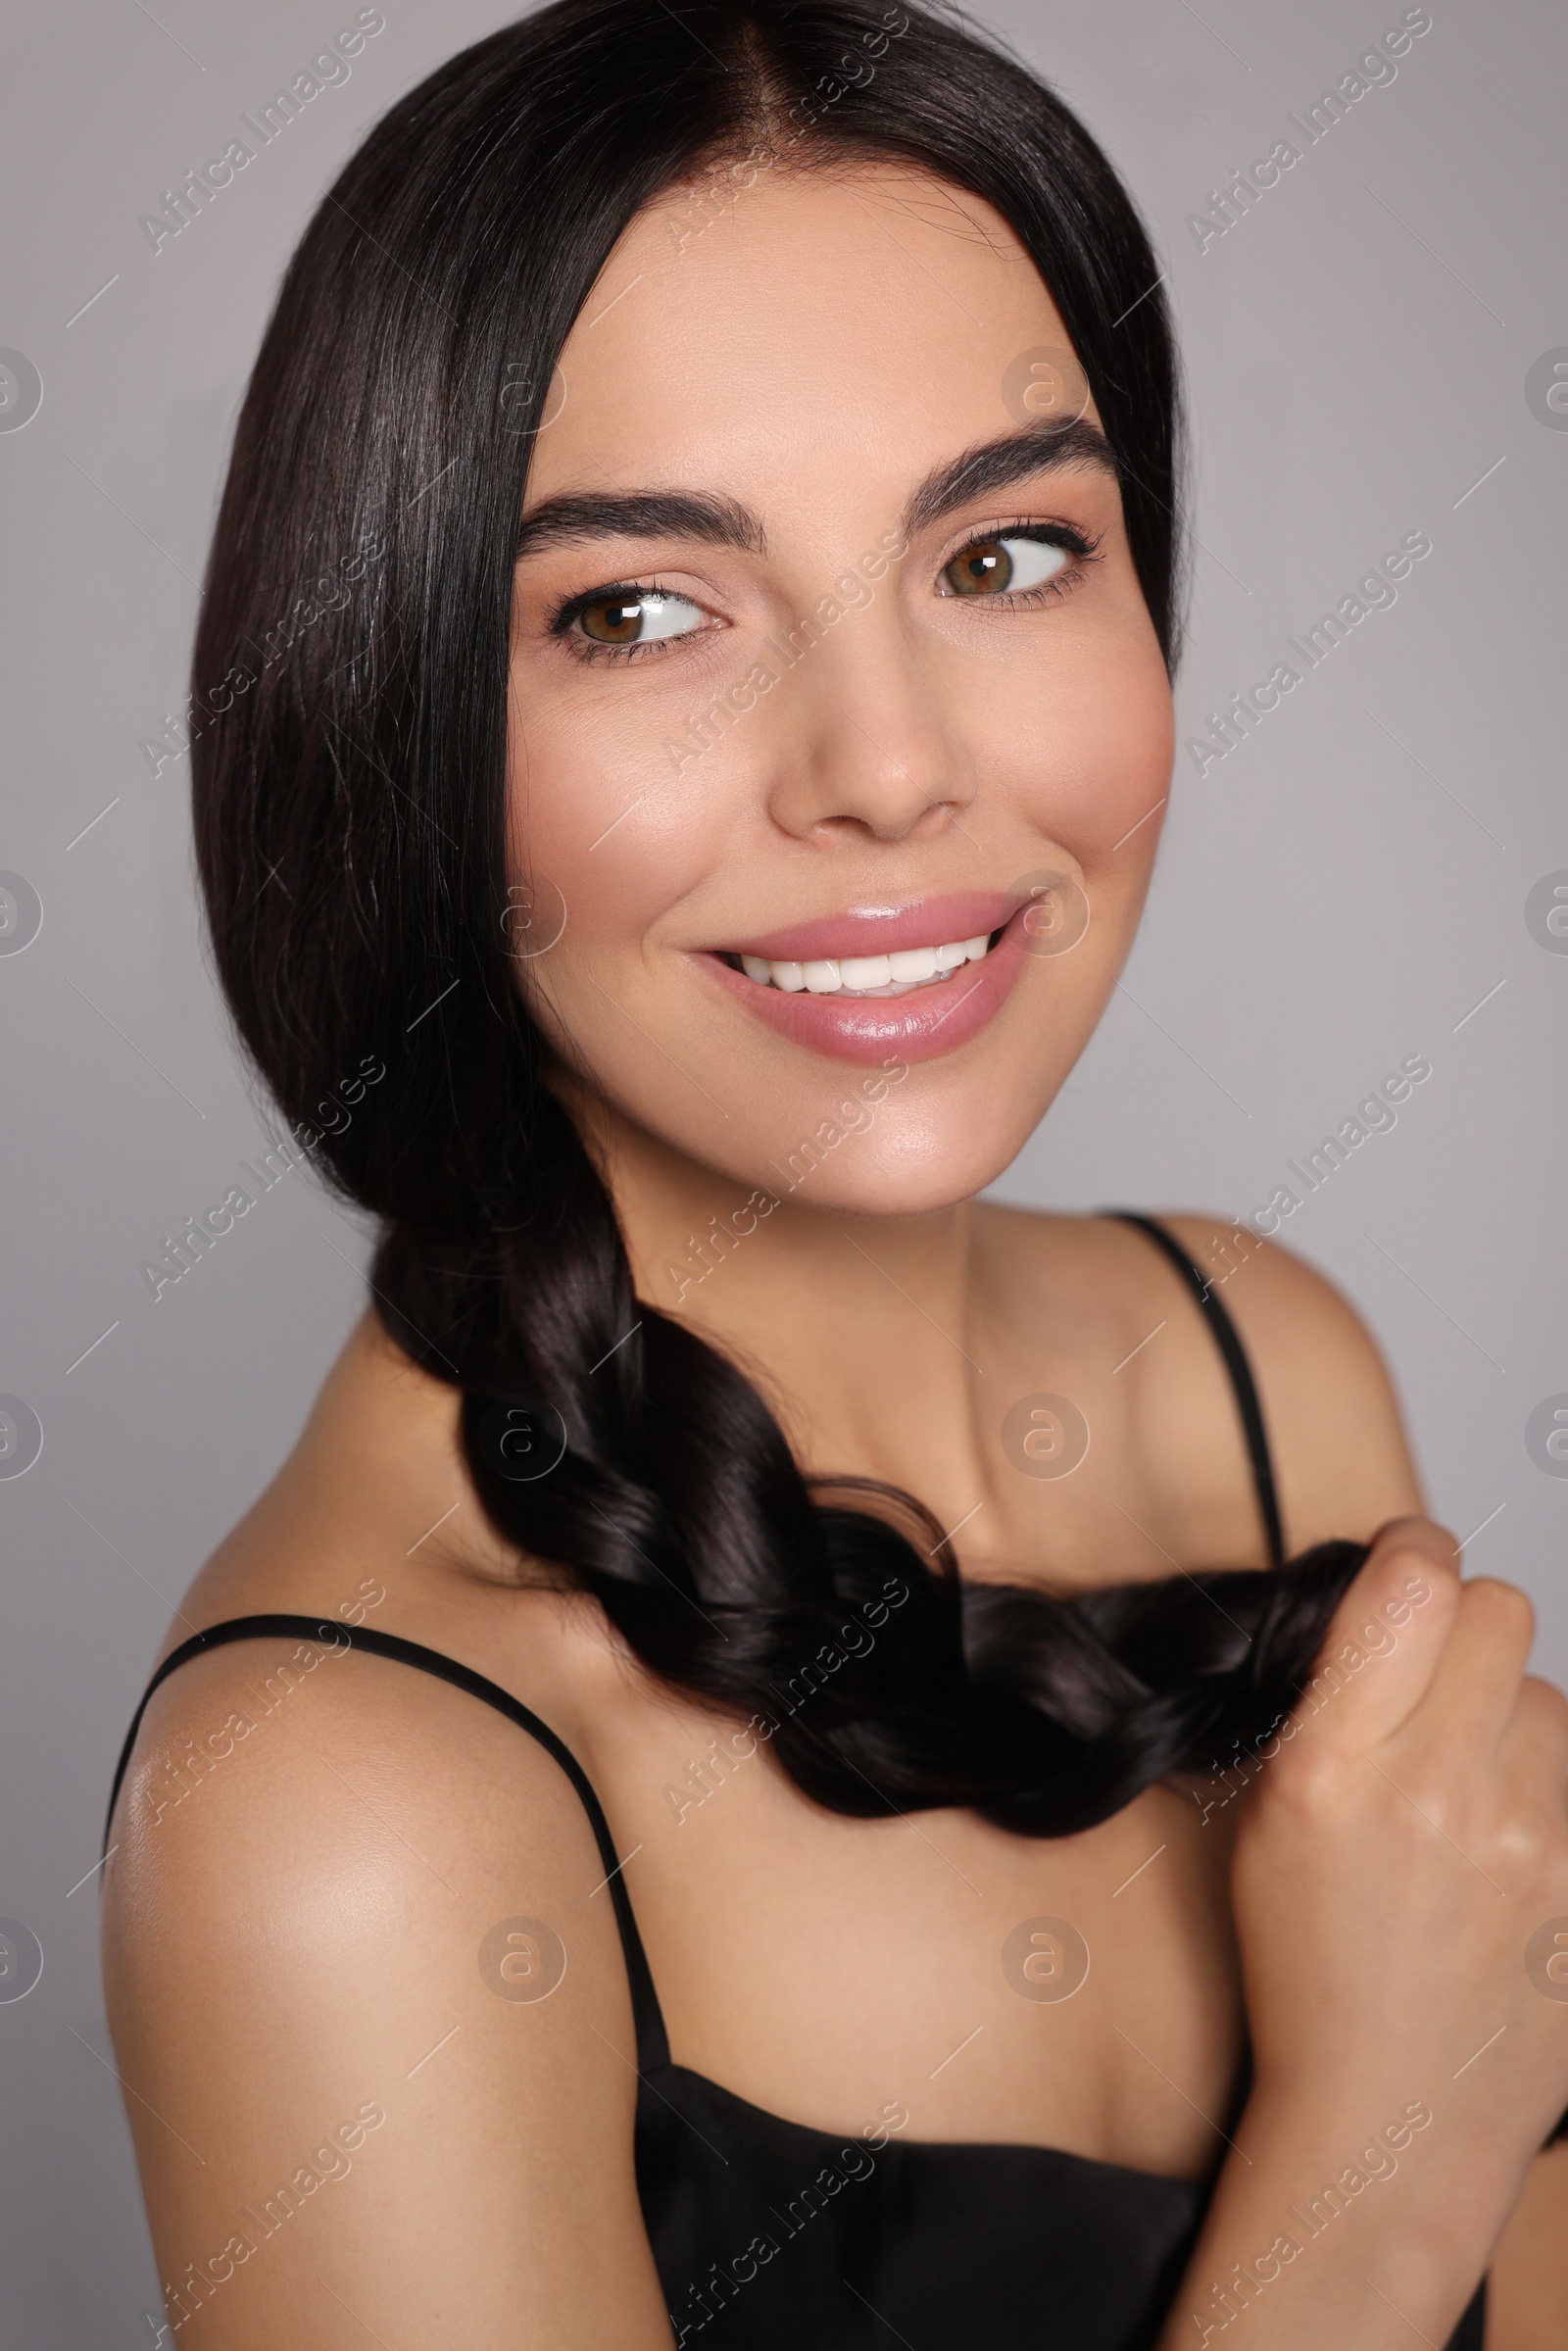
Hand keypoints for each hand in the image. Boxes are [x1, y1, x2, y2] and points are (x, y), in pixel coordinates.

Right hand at [1231, 1517, 1567, 2222]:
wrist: (1391, 2111)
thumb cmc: (1313, 1967)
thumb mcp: (1268, 1818)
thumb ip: (1331, 1702)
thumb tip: (1389, 1599)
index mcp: (1335, 1768)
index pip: (1414, 1579)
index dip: (1413, 1552)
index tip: (1406, 1569)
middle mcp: (1440, 1793)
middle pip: (1499, 1610)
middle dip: (1465, 1631)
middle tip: (1435, 1689)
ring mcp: (1533, 1841)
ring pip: (1550, 1695)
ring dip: (1514, 1720)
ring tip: (1471, 1797)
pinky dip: (1546, 1794)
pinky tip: (1508, 1854)